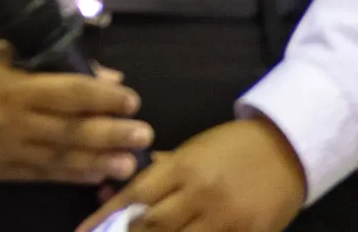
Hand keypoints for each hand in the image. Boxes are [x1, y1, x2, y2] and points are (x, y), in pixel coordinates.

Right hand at [0, 38, 152, 185]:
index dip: (103, 96)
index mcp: (12, 87)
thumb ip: (49, 63)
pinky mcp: (1, 170)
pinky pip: (44, 174)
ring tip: (131, 162)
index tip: (131, 98)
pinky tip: (97, 174)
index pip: (69, 93)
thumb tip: (103, 75)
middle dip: (112, 132)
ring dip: (100, 160)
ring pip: (63, 157)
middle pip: (72, 130)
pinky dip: (73, 174)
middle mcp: (13, 122)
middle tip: (144, 134)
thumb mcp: (0, 52)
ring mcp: (8, 150)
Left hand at [77, 116, 306, 231]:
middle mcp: (199, 194)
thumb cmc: (230, 147)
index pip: (134, 195)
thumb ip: (160, 171)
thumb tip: (117, 191)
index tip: (83, 230)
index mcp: (181, 168)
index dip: (106, 215)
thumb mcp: (191, 150)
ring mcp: (226, 218)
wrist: (286, 149)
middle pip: (154, 224)